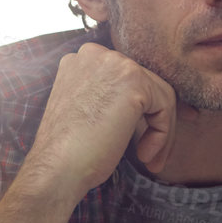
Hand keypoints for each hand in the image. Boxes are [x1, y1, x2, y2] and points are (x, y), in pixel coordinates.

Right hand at [21, 42, 177, 202]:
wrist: (57, 168)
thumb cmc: (69, 152)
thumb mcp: (88, 112)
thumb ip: (109, 98)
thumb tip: (140, 104)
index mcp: (80, 60)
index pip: (125, 80)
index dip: (137, 113)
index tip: (136, 141)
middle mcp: (96, 54)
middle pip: (144, 84)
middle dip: (151, 121)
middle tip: (147, 154)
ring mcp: (115, 64)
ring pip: (159, 95)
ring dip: (159, 130)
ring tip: (147, 159)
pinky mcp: (134, 82)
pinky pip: (165, 106)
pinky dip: (162, 134)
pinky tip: (144, 155)